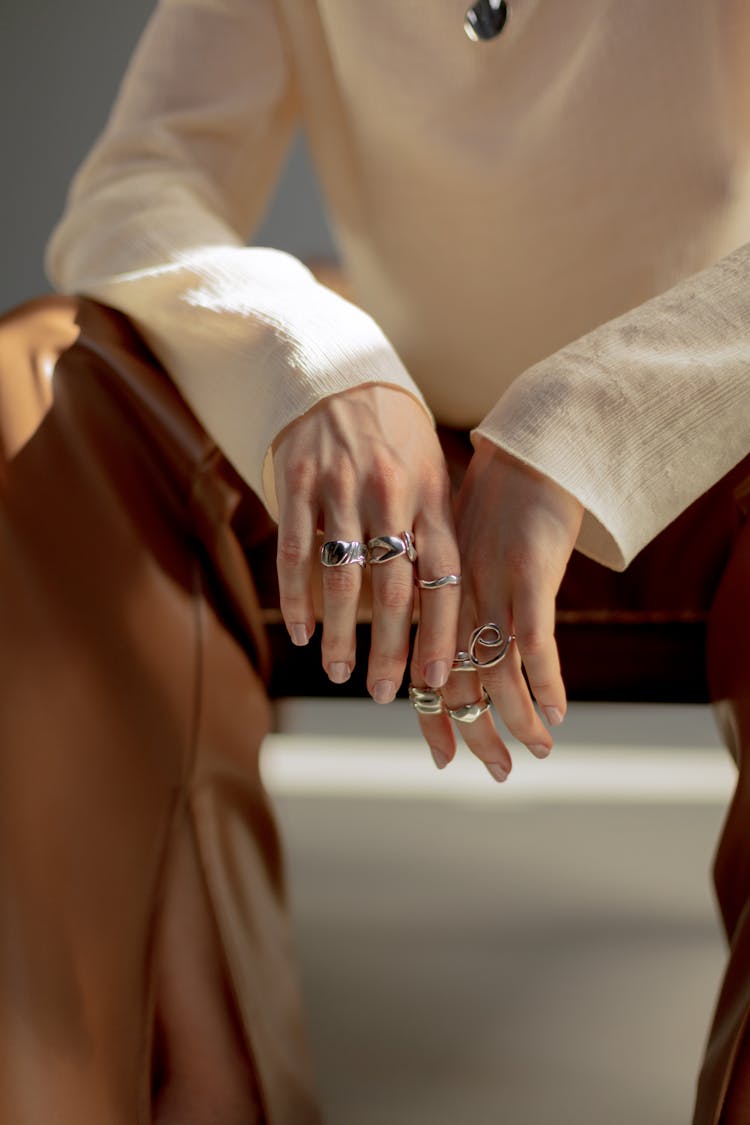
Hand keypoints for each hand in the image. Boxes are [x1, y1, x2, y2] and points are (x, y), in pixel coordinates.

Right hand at [273, 385, 460, 702]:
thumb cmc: (393, 440)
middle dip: (390, 648)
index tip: (436, 680)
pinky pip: (296, 550)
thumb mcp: (429, 475)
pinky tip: (298, 632)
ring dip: (338, 633)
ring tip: (338, 672)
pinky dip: (295, 597)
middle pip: (393, 588)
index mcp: (430, 497)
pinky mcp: (298, 480)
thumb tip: (447, 608)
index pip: (442, 577)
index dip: (440, 632)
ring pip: (342, 576)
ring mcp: (342, 487)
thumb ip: (436, 532)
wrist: (339, 375)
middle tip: (384, 694)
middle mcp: (390, 494)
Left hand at [412, 437, 583, 778]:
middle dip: (474, 734)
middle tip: (496, 772)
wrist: (527, 448)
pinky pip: (534, 641)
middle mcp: (458, 600)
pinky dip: (547, 682)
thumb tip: (459, 637)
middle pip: (458, 683)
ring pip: (497, 672)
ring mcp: (491, 588)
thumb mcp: (464, 551)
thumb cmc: (498, 501)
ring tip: (537, 752)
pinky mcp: (528, 574)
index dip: (432, 719)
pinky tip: (558, 711)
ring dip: (517, 720)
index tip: (441, 758)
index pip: (427, 673)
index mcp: (438, 597)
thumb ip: (456, 595)